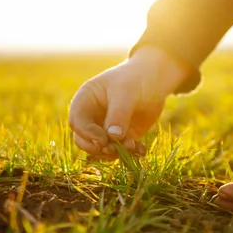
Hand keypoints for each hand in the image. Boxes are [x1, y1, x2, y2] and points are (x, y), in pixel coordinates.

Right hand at [69, 46, 189, 157]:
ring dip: (115, 152)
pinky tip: (141, 150)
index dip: (87, 134)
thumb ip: (119, 114)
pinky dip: (129, 153)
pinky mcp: (121, 136)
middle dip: (98, 148)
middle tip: (115, 149)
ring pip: (101, 149)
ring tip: (133, 146)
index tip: (103, 140)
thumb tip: (112, 138)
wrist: (155, 79)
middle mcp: (92, 116)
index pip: (77, 122)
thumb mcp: (126, 93)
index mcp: (86, 100)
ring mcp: (106, 127)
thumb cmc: (136, 79)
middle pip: (83, 140)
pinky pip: (120, 150)